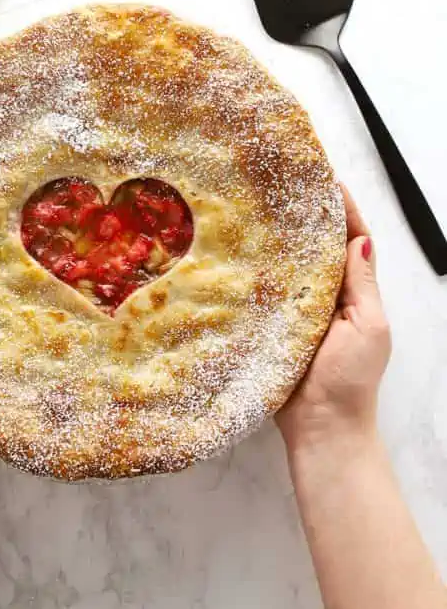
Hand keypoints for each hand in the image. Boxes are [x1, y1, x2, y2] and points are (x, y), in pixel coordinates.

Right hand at [276, 186, 390, 453]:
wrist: (322, 429)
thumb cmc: (351, 379)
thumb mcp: (368, 326)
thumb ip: (363, 283)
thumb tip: (362, 237)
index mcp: (355, 292)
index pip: (352, 240)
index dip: (343, 210)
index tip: (326, 179)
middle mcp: (327, 295)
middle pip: (318, 246)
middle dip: (306, 215)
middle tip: (284, 182)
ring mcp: (298, 309)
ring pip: (290, 265)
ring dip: (280, 238)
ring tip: (260, 205)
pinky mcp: (272, 324)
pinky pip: (265, 291)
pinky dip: (257, 269)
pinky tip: (240, 249)